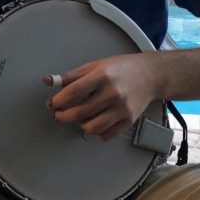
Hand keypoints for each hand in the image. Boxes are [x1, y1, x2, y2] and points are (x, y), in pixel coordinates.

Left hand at [44, 53, 158, 141]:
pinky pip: (107, 134)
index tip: (52, 103)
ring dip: (78, 125)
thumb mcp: (95, 65)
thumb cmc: (121, 68)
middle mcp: (112, 93)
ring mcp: (122, 109)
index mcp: (102, 76)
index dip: (58, 100)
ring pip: (92, 127)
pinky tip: (92, 124)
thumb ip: (71, 76)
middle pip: (80, 112)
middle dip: (63, 116)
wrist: (151, 75)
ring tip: (76, 118)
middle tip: (58, 113)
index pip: (74, 93)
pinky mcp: (129, 120)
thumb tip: (48, 81)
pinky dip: (96, 132)